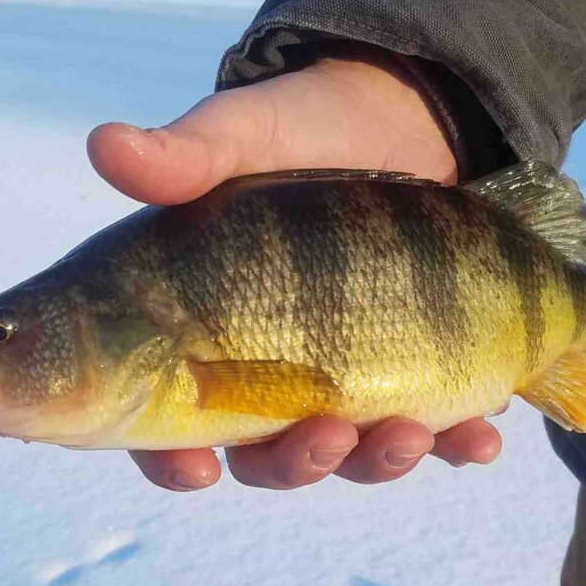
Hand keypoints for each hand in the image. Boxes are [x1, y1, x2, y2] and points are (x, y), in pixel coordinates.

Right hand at [88, 45, 501, 490]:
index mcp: (206, 330)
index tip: (197, 467)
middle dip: (296, 464)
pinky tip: (482, 439)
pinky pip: (432, 428)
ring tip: (412, 435)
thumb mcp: (244, 134)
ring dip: (379, 461)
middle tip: (324, 438)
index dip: (171, 457)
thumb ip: (184, 157)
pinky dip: (456, 443)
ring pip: (350, 453)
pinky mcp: (416, 368)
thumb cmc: (302, 126)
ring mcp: (347, 377)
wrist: (399, 118)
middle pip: (266, 456)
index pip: (166, 420)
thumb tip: (103, 144)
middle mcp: (272, 367)